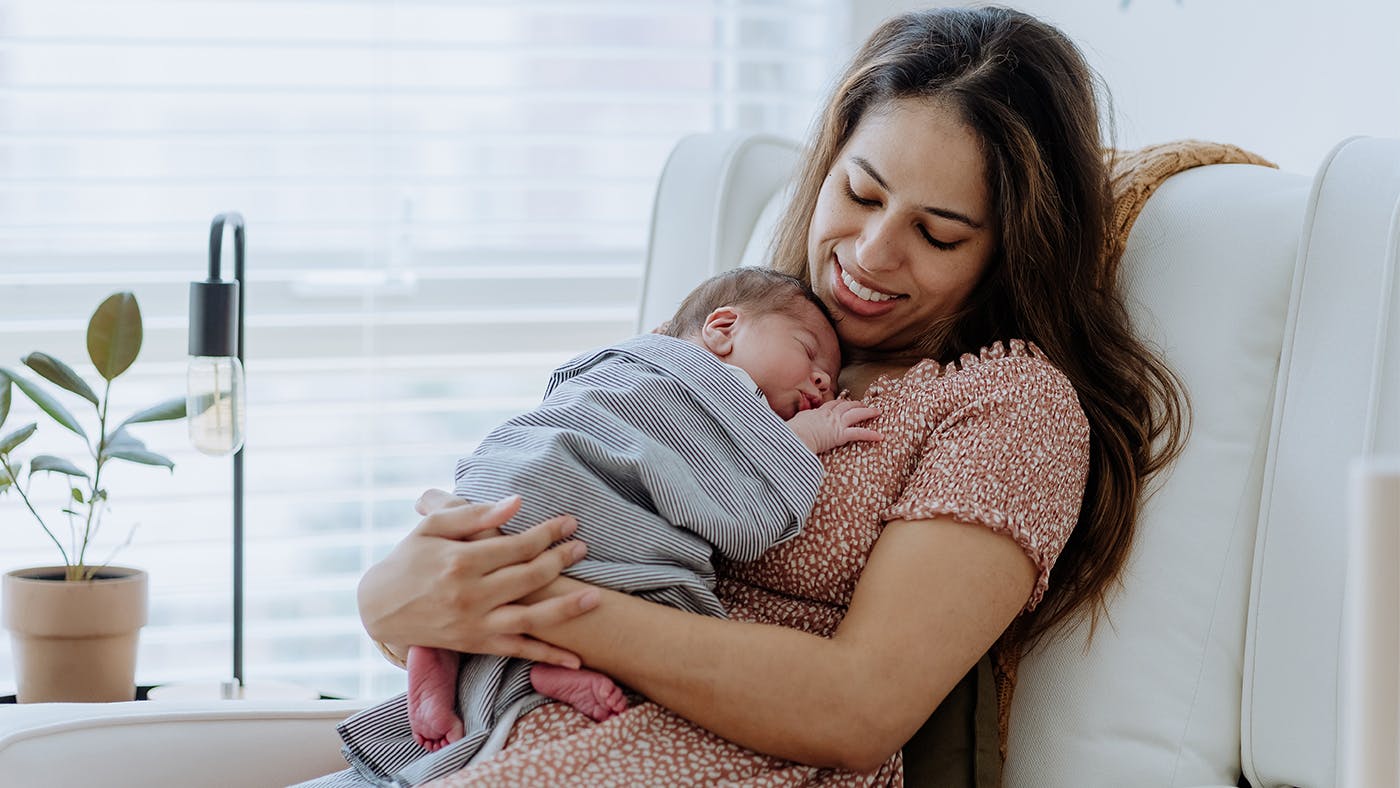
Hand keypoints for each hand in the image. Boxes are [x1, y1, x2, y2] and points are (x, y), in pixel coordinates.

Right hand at [357, 491, 599, 667]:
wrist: (379, 608)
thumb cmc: (408, 559)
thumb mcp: (432, 528)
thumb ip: (474, 514)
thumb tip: (516, 502)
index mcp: (460, 561)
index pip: (517, 545)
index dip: (548, 533)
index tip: (570, 524)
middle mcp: (471, 595)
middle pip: (529, 577)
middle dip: (561, 560)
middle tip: (583, 547)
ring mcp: (475, 623)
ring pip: (531, 618)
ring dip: (567, 608)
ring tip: (596, 597)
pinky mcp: (476, 644)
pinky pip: (518, 650)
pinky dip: (548, 656)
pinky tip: (575, 660)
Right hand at [787, 398, 882, 453]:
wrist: (795, 436)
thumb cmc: (792, 431)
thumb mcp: (794, 422)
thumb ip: (799, 421)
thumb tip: (793, 424)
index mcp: (818, 412)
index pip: (831, 405)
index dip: (839, 403)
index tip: (844, 402)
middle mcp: (829, 415)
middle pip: (846, 405)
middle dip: (856, 404)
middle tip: (864, 404)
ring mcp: (836, 423)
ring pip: (856, 414)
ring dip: (868, 412)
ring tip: (877, 412)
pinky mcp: (841, 434)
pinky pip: (859, 433)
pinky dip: (870, 435)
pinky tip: (880, 436)